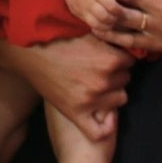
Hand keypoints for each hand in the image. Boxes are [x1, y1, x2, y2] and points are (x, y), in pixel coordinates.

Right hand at [2, 34, 132, 140]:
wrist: (30, 52)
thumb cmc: (58, 38)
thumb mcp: (89, 33)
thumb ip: (109, 38)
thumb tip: (125, 38)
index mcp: (110, 59)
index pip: (131, 61)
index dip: (121, 58)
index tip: (112, 57)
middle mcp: (104, 81)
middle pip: (126, 80)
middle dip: (116, 75)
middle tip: (100, 70)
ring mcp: (91, 100)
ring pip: (119, 99)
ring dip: (112, 93)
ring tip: (97, 86)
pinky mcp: (76, 113)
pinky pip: (100, 130)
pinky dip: (105, 126)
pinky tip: (102, 117)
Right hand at [60, 0, 129, 32]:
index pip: (111, 6)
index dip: (120, 11)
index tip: (125, 10)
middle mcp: (87, 0)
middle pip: (104, 17)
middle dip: (115, 19)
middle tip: (120, 17)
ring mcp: (80, 8)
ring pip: (96, 24)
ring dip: (107, 25)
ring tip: (113, 20)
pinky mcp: (76, 13)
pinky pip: (89, 24)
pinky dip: (99, 26)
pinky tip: (104, 22)